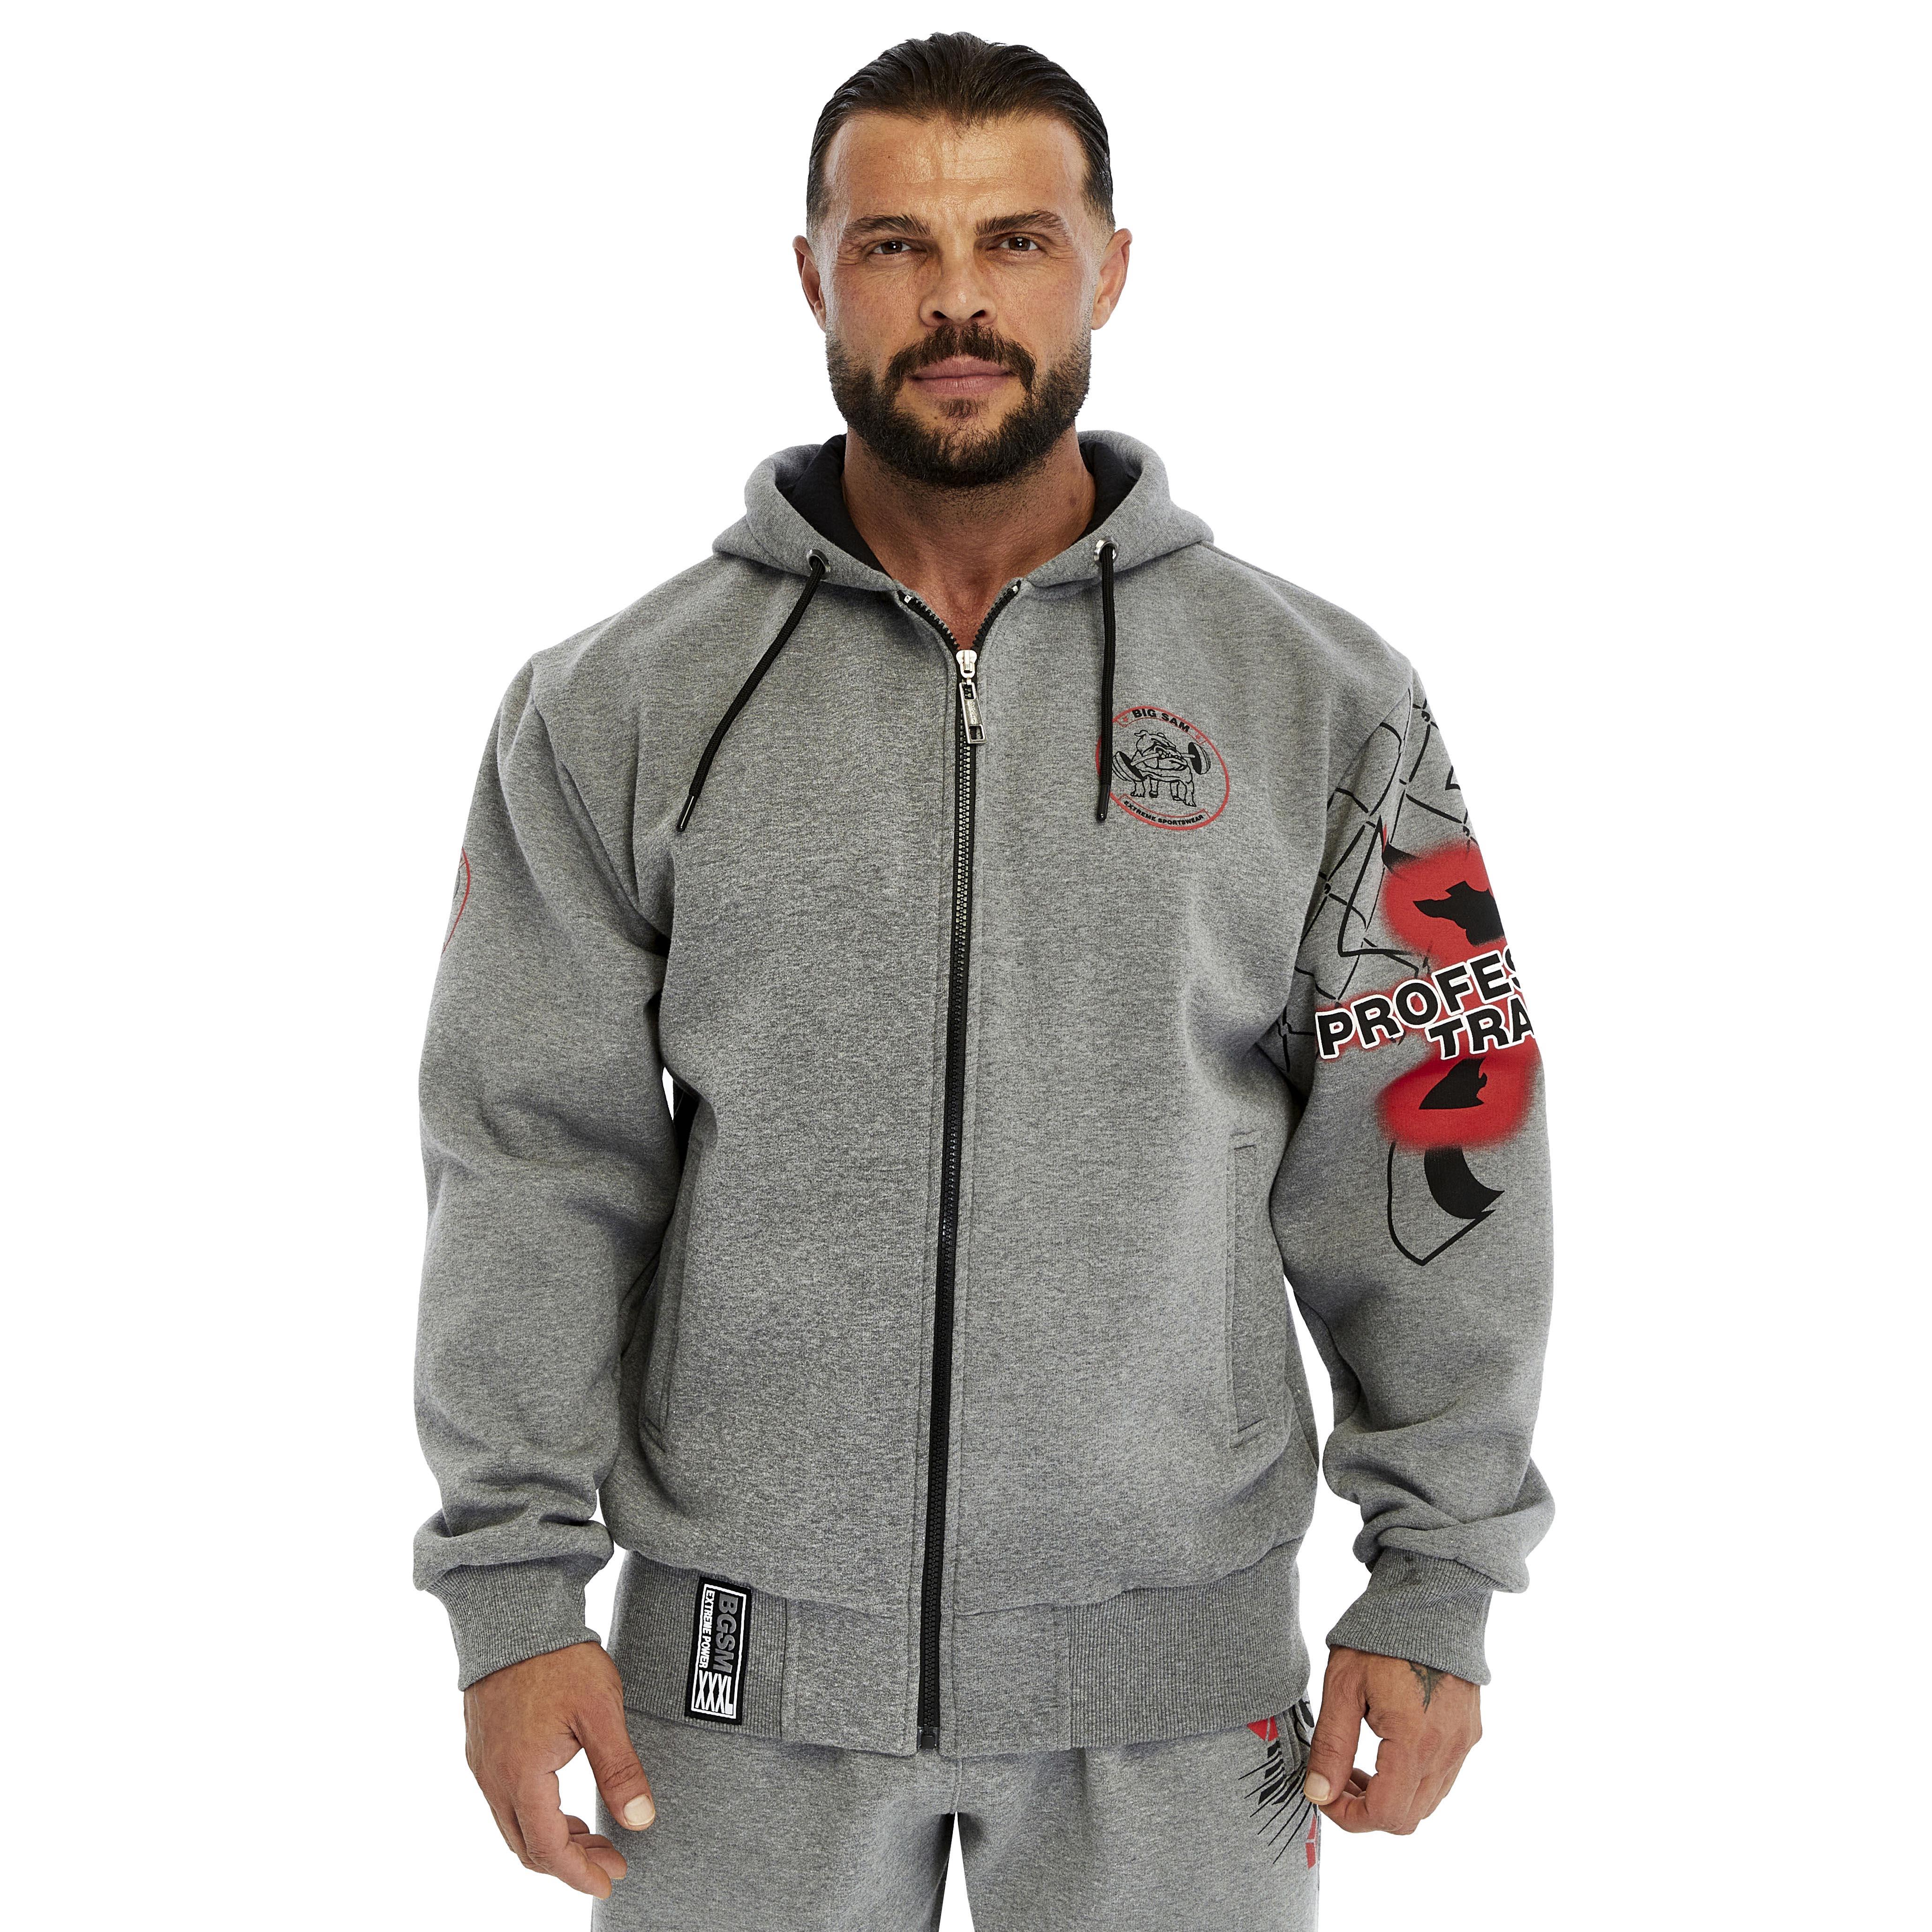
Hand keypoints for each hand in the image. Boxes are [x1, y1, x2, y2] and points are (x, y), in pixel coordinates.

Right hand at [462, 1640, 655, 1898]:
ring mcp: (483, 1763)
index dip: (581, 1873)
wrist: (515, 1611)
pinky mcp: (483, 1746)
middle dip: (571, 1862)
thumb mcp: (601, 1711)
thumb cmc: (559, 1658)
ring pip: (515, 1827)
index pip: (549, 1849)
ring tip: (595, 1836)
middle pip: (527, 1847)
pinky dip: (537, 1816)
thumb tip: (641, 1820)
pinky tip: (566, 1806)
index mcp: (521, 1776)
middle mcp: (493, 1778)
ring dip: (554, 1840)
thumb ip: (620, 1769)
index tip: (611, 1879)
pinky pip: (506, 1802)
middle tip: (612, 1859)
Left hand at [1301, 1645, 1480, 1834]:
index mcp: (1415, 1742)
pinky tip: (1386, 1749)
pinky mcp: (1469, 1732)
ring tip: (1358, 1765)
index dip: (1350, 1817)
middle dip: (1367, 1809)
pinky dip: (1412, 1780)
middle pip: (1409, 1817)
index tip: (1324, 1796)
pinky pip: (1442, 1777)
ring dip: (1391, 1797)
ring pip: (1428, 1801)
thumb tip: (1317, 1794)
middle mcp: (1448, 1750)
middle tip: (1337, 1780)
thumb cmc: (1381, 1636)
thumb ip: (1331, 1747)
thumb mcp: (1343, 1687)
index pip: (1387, 1814)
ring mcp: (1463, 1743)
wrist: (1428, 1599)